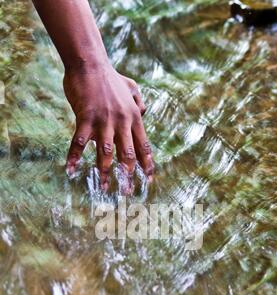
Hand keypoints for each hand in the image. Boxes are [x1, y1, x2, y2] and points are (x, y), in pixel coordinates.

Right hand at [63, 63, 154, 191]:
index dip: (146, 164)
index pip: (143, 146)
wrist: (90, 63)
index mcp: (134, 117)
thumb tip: (144, 112)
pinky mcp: (86, 118)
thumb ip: (139, 102)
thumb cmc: (109, 76)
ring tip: (103, 187)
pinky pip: (80, 142)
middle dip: (127, 175)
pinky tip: (70, 169)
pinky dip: (74, 157)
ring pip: (105, 152)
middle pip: (127, 154)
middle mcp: (122, 122)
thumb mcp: (132, 86)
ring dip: (104, 172)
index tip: (148, 180)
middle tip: (127, 191)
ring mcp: (104, 121)